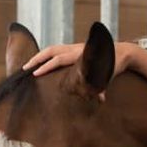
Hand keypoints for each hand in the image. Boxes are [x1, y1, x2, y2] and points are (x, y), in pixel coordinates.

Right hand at [24, 41, 140, 77]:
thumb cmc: (114, 65)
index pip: (58, 60)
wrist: (122, 51)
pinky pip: (57, 50)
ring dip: (39, 56)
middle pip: (51, 51)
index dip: (46, 67)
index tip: (35, 74)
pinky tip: (41, 63)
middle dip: (37, 60)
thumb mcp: (108, 76)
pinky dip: (47, 56)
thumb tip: (101, 99)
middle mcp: (75, 48)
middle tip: (24, 69)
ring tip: (28, 66)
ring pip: (52, 49)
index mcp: (80, 54)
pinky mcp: (75, 49)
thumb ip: (102, 87)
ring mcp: (74, 47)